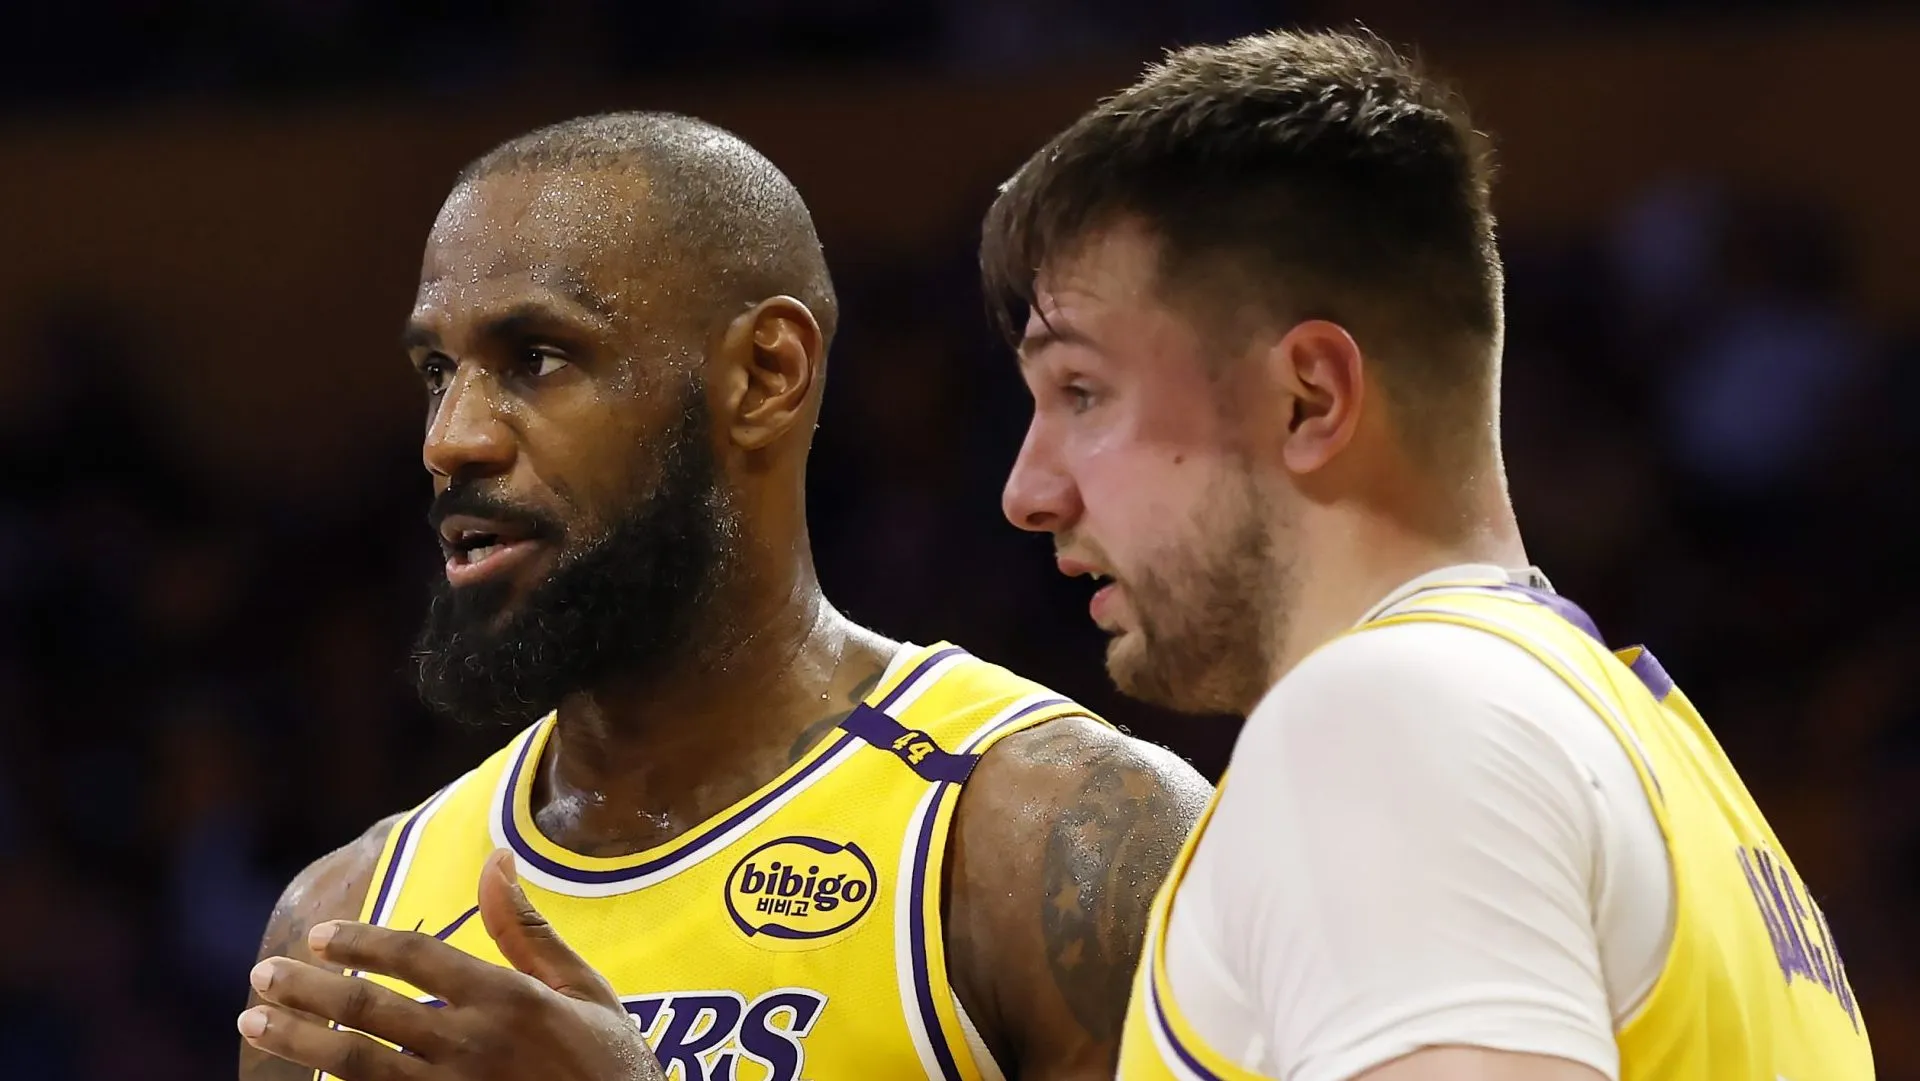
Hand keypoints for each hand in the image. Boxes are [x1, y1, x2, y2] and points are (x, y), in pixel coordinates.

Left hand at [238, 849, 660, 1080]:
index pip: (417, 958)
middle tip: (262, 974)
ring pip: (354, 1064)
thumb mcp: (586, 989)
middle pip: (369, 1009)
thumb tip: (497, 859)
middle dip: (305, 988)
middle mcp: (474, 1046)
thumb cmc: (611, 1063)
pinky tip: (301, 1075)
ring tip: (255, 1019)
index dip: (362, 941)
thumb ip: (529, 930)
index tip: (320, 934)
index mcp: (510, 1000)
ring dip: (298, 1038)